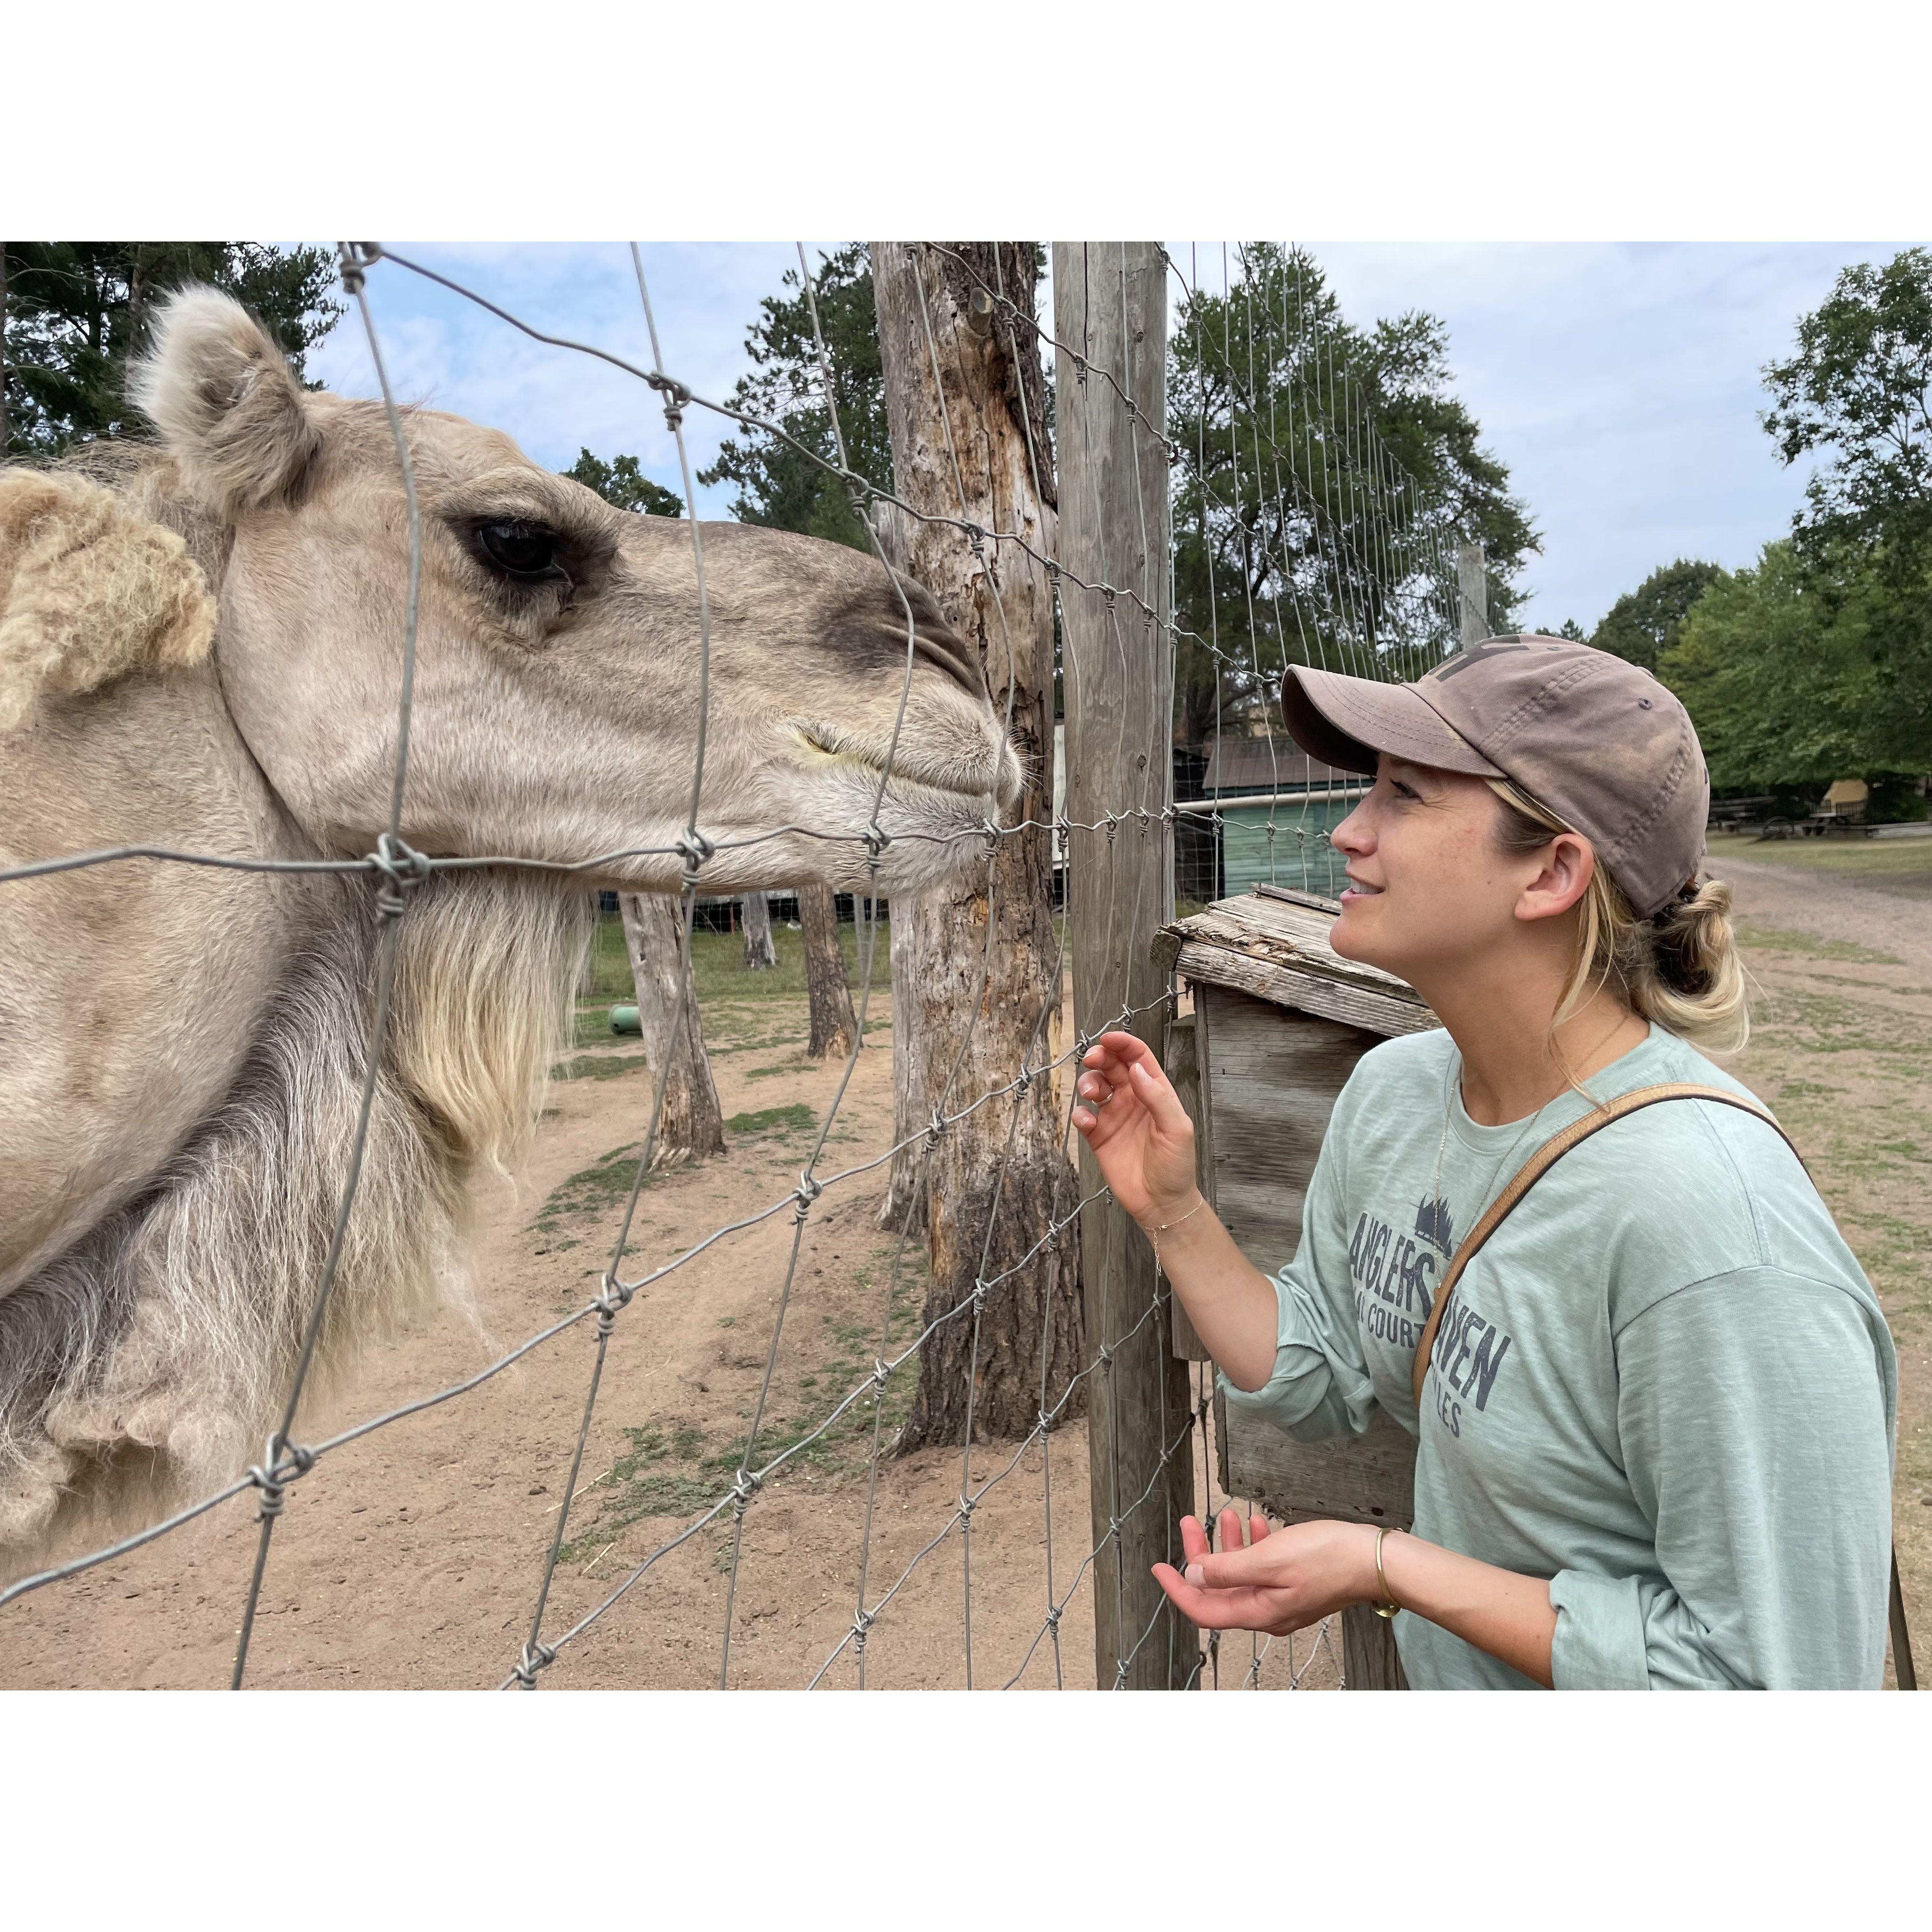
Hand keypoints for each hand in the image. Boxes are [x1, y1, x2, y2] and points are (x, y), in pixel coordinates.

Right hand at [1070, 1031, 1198, 1228]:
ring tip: (1090, 1093)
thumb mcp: (1176, 1129)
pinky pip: (1083, 1117)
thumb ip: (1158, 1097)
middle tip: (1092, 1059)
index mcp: (1155, 1092)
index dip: (1123, 1044)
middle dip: (1099, 1057)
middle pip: (1112, 1066)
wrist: (1162, 1203)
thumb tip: (1137, 1069)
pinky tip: (1087, 1122)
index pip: (1138, 1058)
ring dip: (1088, 1082)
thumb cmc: (1176, 1166)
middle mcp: (1133, 1100)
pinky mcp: (1098, 1137)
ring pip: (1094, 1086)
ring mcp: (1114, 1117)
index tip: (1107, 1039)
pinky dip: (1079, 1114)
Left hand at [1152, 1509, 1378, 1636]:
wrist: (1373, 1558)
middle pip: (1219, 1587)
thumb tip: (1195, 1577)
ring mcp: (1282, 1597)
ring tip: (1226, 1514)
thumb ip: (1228, 1570)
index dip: (1177, 1588)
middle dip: (1201, 1554)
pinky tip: (1256, 1523)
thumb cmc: (1329, 1558)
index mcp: (1258, 1612)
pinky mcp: (1295, 1582)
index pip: (1203, 1609)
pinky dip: (1254, 1545)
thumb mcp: (1269, 1559)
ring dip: (1228, 1544)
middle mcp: (1267, 1610)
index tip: (1158, 1568)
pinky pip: (1263, 1566)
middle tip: (1191, 1522)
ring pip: (1241, 1573)